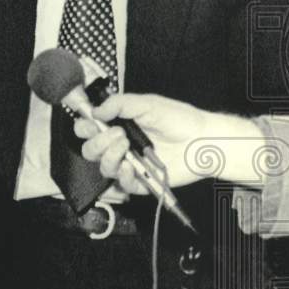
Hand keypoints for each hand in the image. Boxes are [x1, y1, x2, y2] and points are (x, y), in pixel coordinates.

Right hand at [73, 93, 257, 192]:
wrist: (204, 140)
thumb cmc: (179, 119)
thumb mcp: (147, 103)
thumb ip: (118, 104)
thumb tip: (94, 111)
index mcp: (118, 126)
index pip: (88, 129)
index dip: (84, 127)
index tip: (93, 123)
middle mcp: (120, 146)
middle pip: (89, 150)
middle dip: (97, 143)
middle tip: (118, 135)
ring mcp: (129, 164)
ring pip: (102, 167)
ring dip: (109, 157)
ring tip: (127, 148)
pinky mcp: (140, 181)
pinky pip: (121, 184)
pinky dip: (122, 175)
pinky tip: (131, 166)